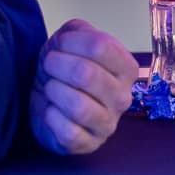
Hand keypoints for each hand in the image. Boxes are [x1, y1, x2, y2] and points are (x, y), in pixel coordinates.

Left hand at [29, 20, 135, 155]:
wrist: (47, 97)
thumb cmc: (63, 67)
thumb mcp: (72, 39)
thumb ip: (77, 30)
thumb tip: (72, 39)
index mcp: (126, 68)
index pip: (100, 46)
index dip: (71, 42)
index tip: (59, 46)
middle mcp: (124, 97)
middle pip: (87, 75)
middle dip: (58, 66)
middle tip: (48, 65)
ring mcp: (108, 124)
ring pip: (79, 106)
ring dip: (54, 91)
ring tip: (50, 87)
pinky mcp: (89, 144)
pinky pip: (68, 132)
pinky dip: (52, 117)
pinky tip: (50, 110)